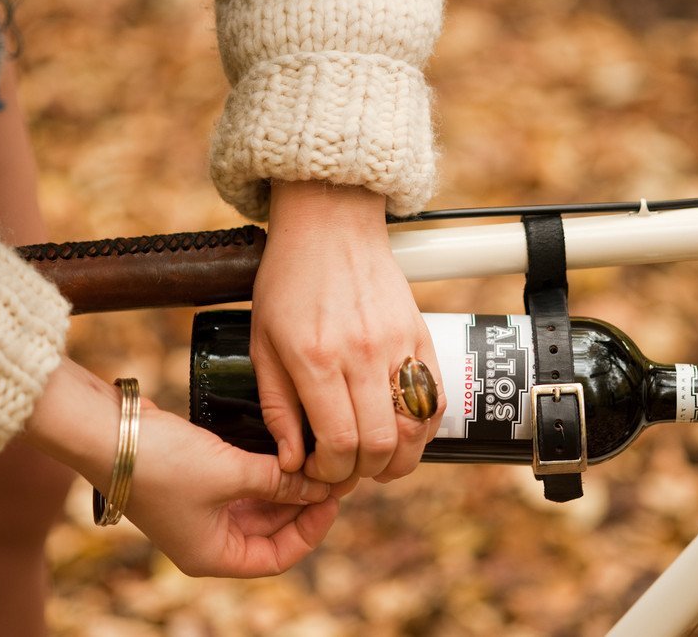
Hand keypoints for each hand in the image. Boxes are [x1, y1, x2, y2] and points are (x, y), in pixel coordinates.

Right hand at [24, 358, 345, 577]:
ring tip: (313, 459)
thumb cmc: (163, 461)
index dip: (311, 530)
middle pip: (270, 532)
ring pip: (258, 507)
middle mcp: (206, 540)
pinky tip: (285, 452)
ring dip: (285, 486)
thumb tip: (320, 484)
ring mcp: (199, 513)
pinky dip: (265, 473)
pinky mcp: (195, 483)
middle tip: (330, 472)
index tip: (332, 497)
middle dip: (302, 503)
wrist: (107, 430)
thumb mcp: (231, 473)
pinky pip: (241, 486)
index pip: (278, 557)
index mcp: (212, 556)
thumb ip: (279, 480)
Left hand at [250, 181, 446, 483]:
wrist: (330, 224)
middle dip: (363, 471)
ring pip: (416, 428)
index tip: (320, 470)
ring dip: (400, 458)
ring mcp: (397, 343)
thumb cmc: (289, 280)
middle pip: (380, 443)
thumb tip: (293, 460)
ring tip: (378, 460)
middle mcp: (361, 354)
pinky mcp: (420, 334)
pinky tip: (403, 430)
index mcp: (315, 358)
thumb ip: (277, 407)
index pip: (339, 442)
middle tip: (347, 469)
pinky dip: (423, 426)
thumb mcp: (262, 343)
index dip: (332, 472)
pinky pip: (435, 397)